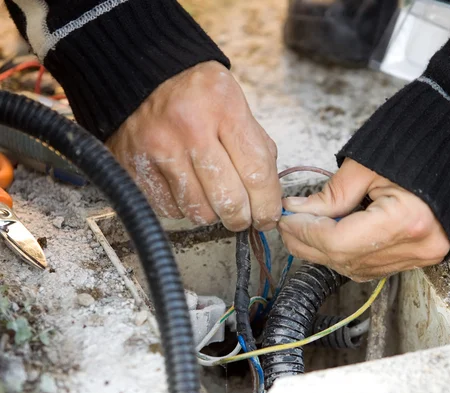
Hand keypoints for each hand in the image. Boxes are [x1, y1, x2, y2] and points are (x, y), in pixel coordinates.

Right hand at [107, 61, 280, 230]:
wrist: (143, 74)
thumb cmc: (197, 92)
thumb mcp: (236, 104)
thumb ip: (257, 147)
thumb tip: (269, 198)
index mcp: (223, 109)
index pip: (257, 173)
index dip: (268, 205)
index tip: (269, 216)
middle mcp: (189, 130)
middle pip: (228, 199)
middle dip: (242, 217)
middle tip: (244, 217)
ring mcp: (158, 150)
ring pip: (198, 211)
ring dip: (212, 213)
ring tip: (213, 197)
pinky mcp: (134, 167)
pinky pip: (169, 209)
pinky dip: (182, 207)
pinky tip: (186, 188)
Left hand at [278, 159, 449, 280]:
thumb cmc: (413, 149)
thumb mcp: (366, 166)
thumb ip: (331, 195)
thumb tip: (297, 211)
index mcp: (408, 220)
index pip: (339, 242)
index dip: (307, 233)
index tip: (286, 220)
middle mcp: (418, 246)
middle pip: (346, 260)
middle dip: (310, 245)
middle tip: (287, 227)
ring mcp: (423, 256)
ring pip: (357, 268)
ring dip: (325, 252)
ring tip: (303, 232)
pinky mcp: (422, 256)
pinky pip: (372, 266)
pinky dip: (346, 255)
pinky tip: (330, 239)